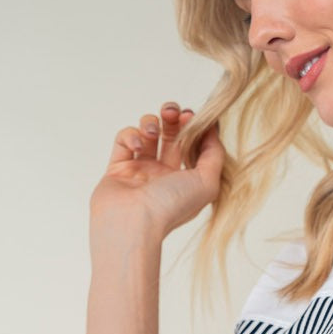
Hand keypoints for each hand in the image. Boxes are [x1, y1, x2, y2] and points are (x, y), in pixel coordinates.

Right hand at [89, 102, 225, 242]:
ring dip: (150, 123)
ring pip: (146, 134)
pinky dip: (130, 135)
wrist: (132, 222)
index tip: (192, 116)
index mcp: (186, 180)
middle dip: (172, 117)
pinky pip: (124, 140)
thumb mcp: (207, 182)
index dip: (193, 127)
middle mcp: (164, 175)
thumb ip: (215, 153)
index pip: (193, 145)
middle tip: (172, 111)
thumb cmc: (171, 207)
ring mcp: (140, 171)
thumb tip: (213, 128)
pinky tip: (137, 145)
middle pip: (171, 135)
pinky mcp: (117, 168)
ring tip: (152, 131)